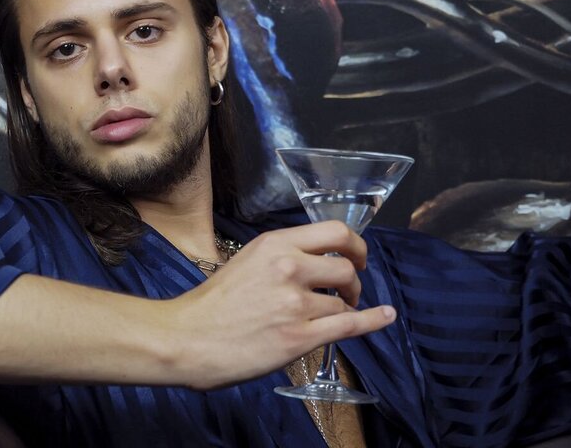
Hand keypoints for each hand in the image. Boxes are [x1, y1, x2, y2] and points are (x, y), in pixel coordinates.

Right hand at [165, 220, 395, 388]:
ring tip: (332, 315)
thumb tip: (315, 264)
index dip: (355, 244)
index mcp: (274, 244)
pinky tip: (384, 315)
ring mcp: (296, 303)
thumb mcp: (246, 262)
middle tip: (348, 290)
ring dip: (345, 308)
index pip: (335, 232)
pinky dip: (372, 320)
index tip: (357, 256)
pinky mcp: (300, 337)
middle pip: (346, 266)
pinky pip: (349, 325)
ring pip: (344, 301)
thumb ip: (280, 258)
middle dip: (354, 279)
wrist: (186, 338)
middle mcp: (289, 268)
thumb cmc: (211, 304)